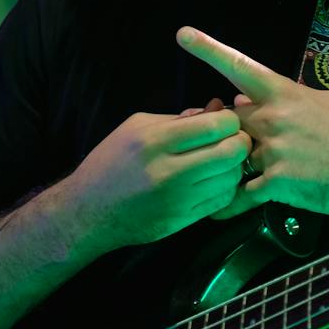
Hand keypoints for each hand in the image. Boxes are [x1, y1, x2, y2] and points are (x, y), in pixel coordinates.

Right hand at [65, 105, 252, 250]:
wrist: (88, 212)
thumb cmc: (111, 162)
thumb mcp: (137, 127)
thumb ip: (179, 118)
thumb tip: (217, 107)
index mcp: (155, 141)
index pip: (215, 126)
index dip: (230, 121)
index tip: (226, 121)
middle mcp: (169, 171)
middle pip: (231, 152)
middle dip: (241, 142)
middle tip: (234, 139)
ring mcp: (178, 200)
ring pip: (231, 179)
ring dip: (235, 166)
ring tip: (224, 159)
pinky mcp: (182, 221)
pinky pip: (222, 201)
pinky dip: (226, 187)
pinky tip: (215, 179)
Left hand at [175, 26, 328, 228]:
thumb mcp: (327, 103)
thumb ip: (288, 98)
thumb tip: (250, 95)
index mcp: (286, 94)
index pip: (240, 66)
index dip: (209, 49)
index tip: (183, 35)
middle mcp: (275, 118)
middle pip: (228, 118)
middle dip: (227, 131)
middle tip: (235, 143)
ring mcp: (274, 150)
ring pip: (232, 153)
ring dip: (234, 163)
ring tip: (250, 175)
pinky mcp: (277, 182)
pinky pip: (239, 193)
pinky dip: (228, 203)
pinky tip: (219, 211)